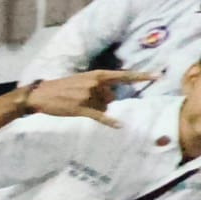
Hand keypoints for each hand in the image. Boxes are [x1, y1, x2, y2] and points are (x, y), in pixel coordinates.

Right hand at [24, 70, 158, 124]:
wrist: (42, 94)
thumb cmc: (64, 86)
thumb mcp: (84, 79)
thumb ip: (101, 84)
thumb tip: (112, 96)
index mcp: (98, 75)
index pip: (124, 75)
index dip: (141, 76)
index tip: (158, 76)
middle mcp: (96, 84)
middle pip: (112, 97)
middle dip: (102, 100)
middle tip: (84, 99)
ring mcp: (89, 97)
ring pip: (105, 106)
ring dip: (96, 108)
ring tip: (79, 104)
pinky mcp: (82, 109)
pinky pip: (100, 116)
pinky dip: (109, 121)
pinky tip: (119, 125)